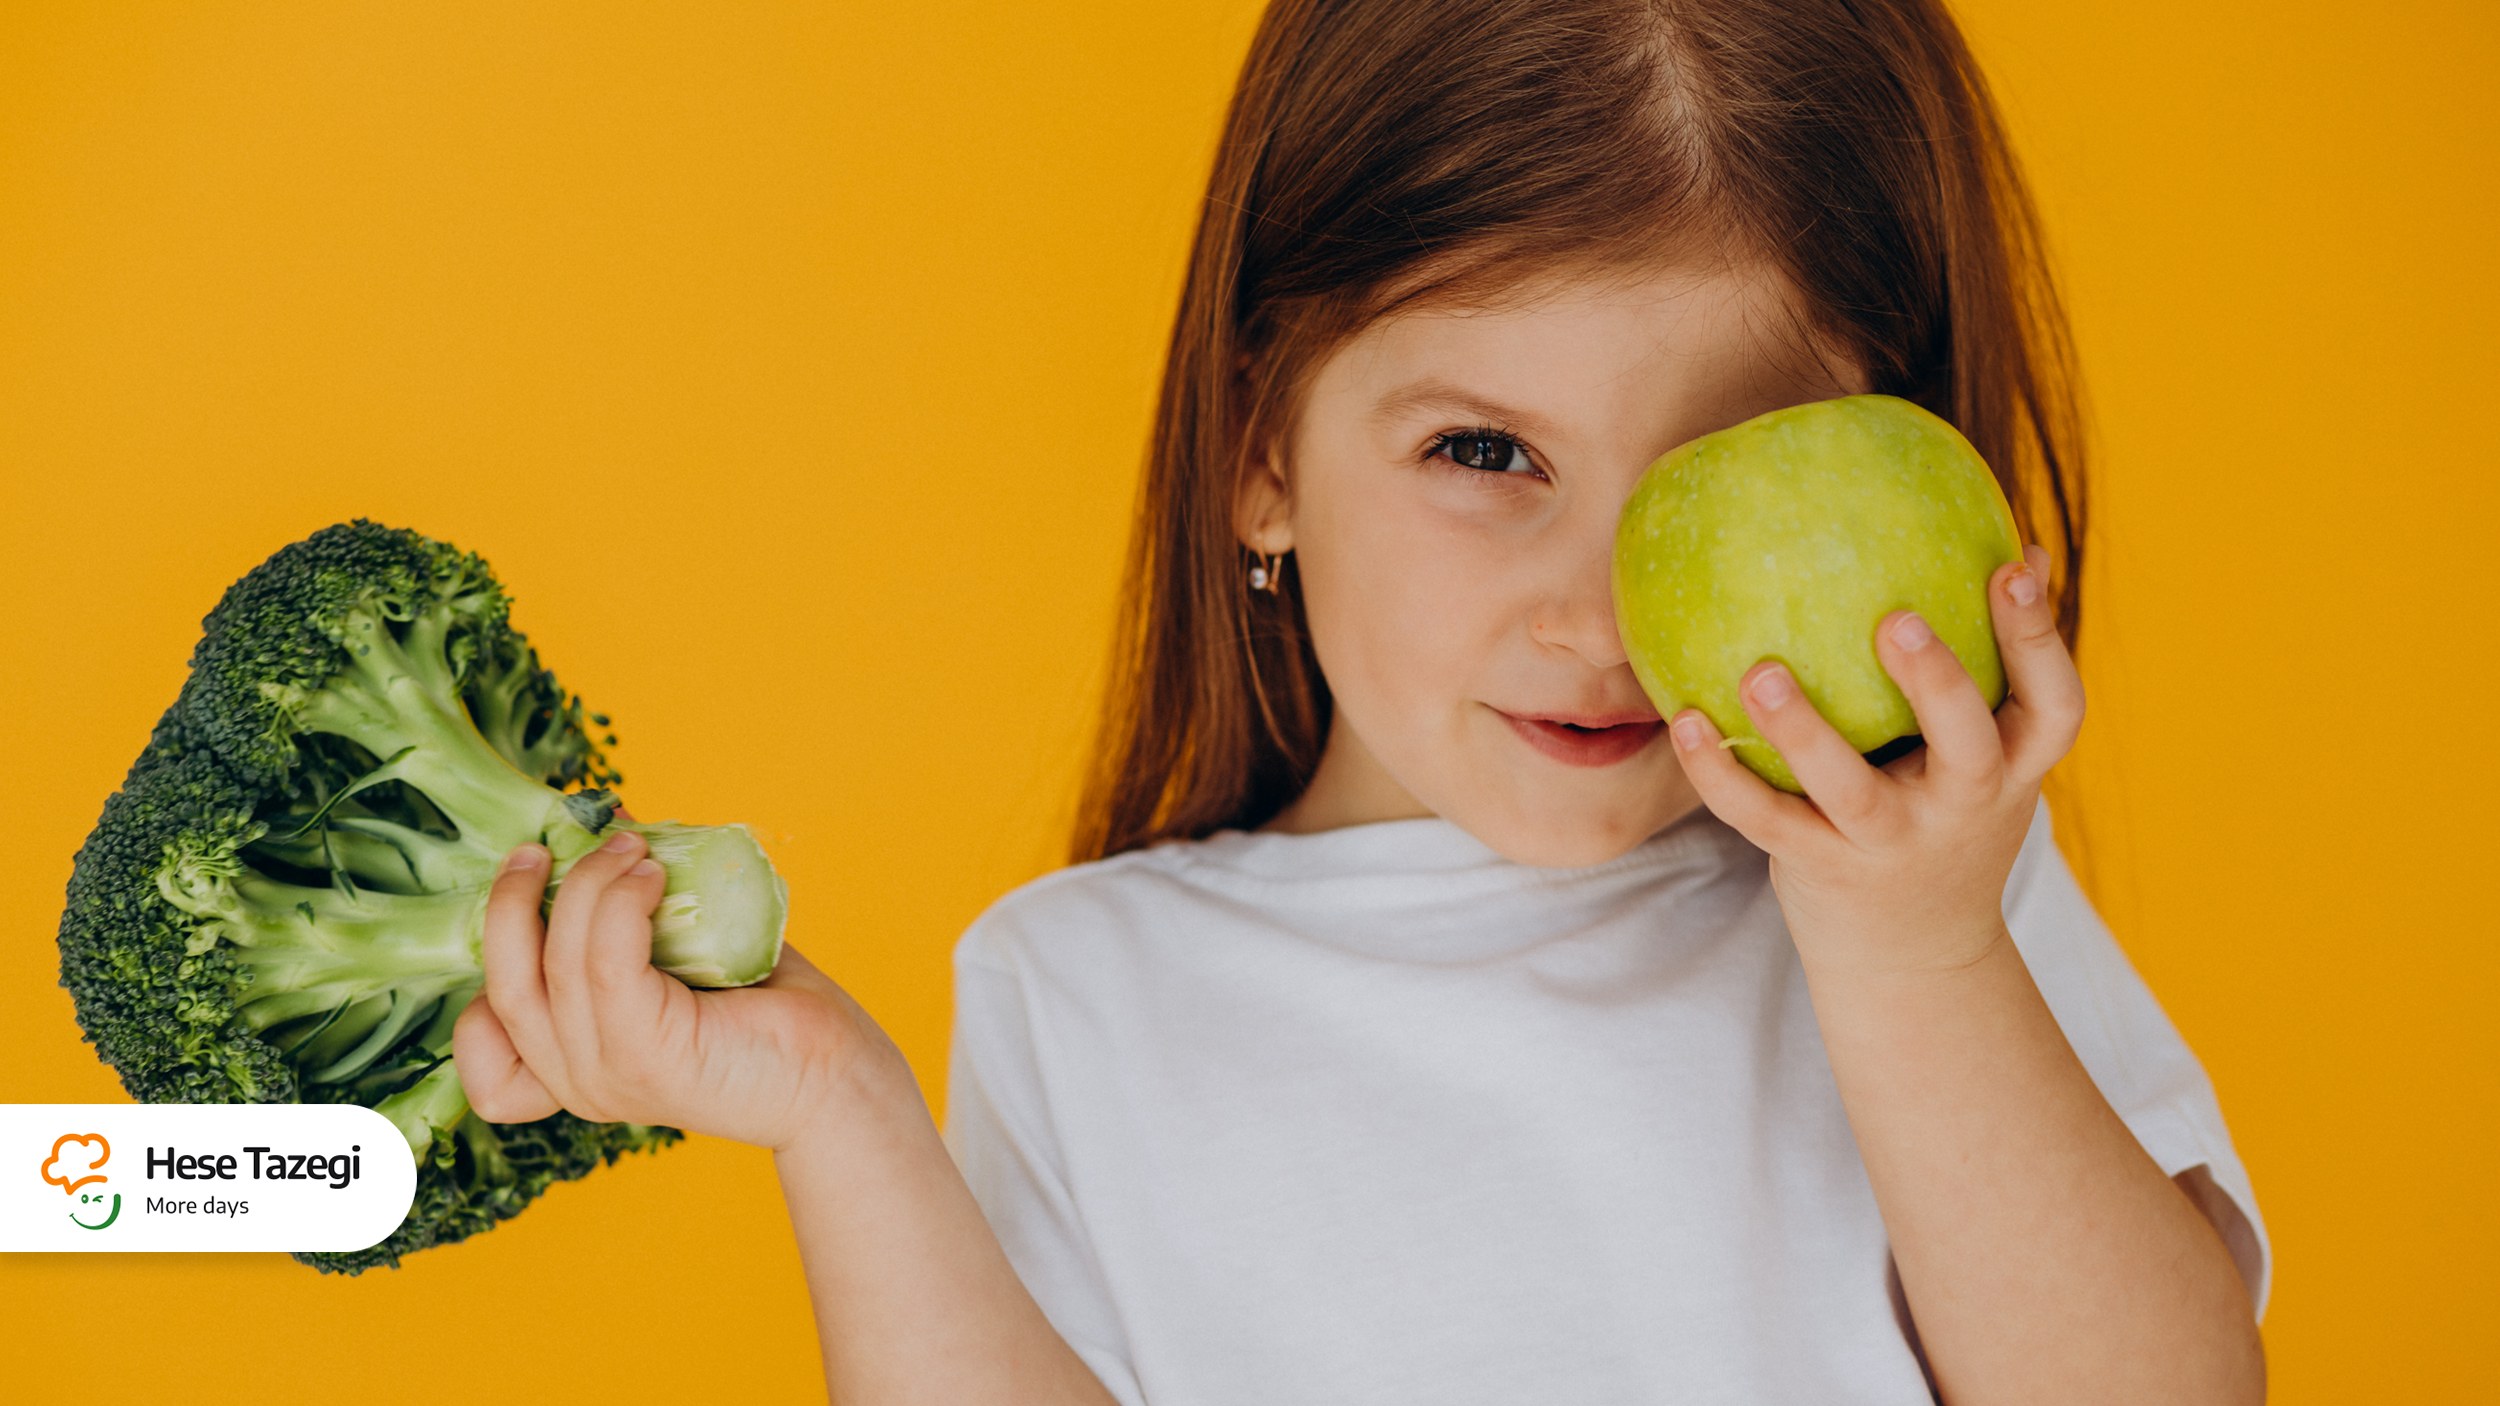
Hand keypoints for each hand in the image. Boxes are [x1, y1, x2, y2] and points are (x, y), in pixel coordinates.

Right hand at [451, 826, 898, 1150]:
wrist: (834, 1076)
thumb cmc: (762, 1013)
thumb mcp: (675, 958)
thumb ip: (629, 915)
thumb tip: (608, 823)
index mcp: (570, 1067)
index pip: (482, 1047)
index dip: (487, 970)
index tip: (526, 901)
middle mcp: (577, 1080)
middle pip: (503, 984)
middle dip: (511, 902)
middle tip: (544, 848)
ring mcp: (608, 1074)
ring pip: (556, 963)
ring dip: (587, 886)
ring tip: (631, 848)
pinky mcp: (649, 1055)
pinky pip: (606, 965)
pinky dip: (620, 906)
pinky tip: (653, 875)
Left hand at [1666, 544, 2083, 975]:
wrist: (1913, 958)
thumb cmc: (1946, 818)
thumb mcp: (1989, 757)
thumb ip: (1995, 670)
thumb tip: (2020, 545)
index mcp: (2011, 768)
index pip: (2053, 705)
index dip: (2040, 637)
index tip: (2014, 565)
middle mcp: (1962, 808)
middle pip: (1966, 746)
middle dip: (1938, 683)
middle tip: (1897, 619)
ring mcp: (1891, 845)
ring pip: (1850, 791)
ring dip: (1805, 732)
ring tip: (1761, 673)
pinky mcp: (1821, 870)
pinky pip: (1765, 819)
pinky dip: (1722, 773)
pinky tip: (1684, 719)